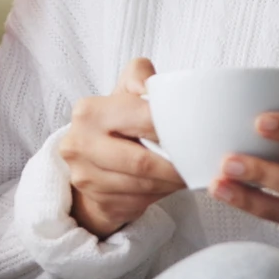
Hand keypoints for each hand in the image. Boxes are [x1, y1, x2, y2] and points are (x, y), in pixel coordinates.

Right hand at [60, 58, 184, 237]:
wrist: (89, 156)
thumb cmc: (116, 121)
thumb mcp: (125, 90)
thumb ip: (140, 77)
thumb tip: (154, 89)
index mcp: (89, 111)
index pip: (143, 119)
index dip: (173, 129)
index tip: (197, 136)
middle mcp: (79, 143)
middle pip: (142, 162)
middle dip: (175, 167)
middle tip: (199, 164)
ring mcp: (84, 175)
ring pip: (143, 185)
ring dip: (171, 183)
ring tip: (188, 174)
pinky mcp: (96, 199)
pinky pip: (138, 201)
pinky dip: (160, 195)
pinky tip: (168, 185)